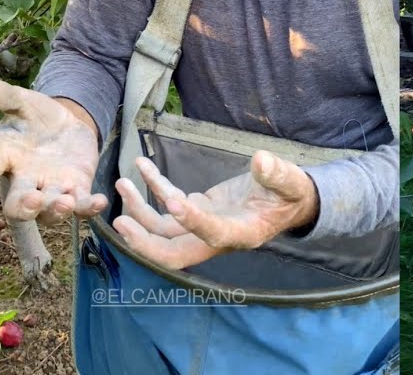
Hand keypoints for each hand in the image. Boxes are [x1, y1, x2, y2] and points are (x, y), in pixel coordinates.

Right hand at [0, 78, 106, 224]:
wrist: (67, 123)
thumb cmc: (38, 117)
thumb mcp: (25, 103)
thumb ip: (6, 97)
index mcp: (4, 158)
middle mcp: (24, 181)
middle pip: (15, 207)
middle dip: (23, 209)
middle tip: (32, 201)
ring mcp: (51, 189)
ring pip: (48, 213)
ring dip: (56, 211)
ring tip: (66, 202)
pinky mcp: (77, 189)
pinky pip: (81, 206)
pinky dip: (89, 208)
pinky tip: (101, 201)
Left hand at [111, 151, 319, 269]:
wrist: (288, 200)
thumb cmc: (292, 193)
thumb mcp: (291, 182)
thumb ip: (277, 174)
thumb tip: (261, 160)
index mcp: (242, 233)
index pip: (212, 234)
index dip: (191, 221)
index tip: (173, 199)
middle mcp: (216, 237)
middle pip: (173, 252)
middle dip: (144, 241)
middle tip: (120, 222)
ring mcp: (203, 225)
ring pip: (162, 230)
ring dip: (139, 210)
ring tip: (122, 183)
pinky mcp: (197, 211)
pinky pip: (168, 205)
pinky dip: (152, 188)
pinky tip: (141, 166)